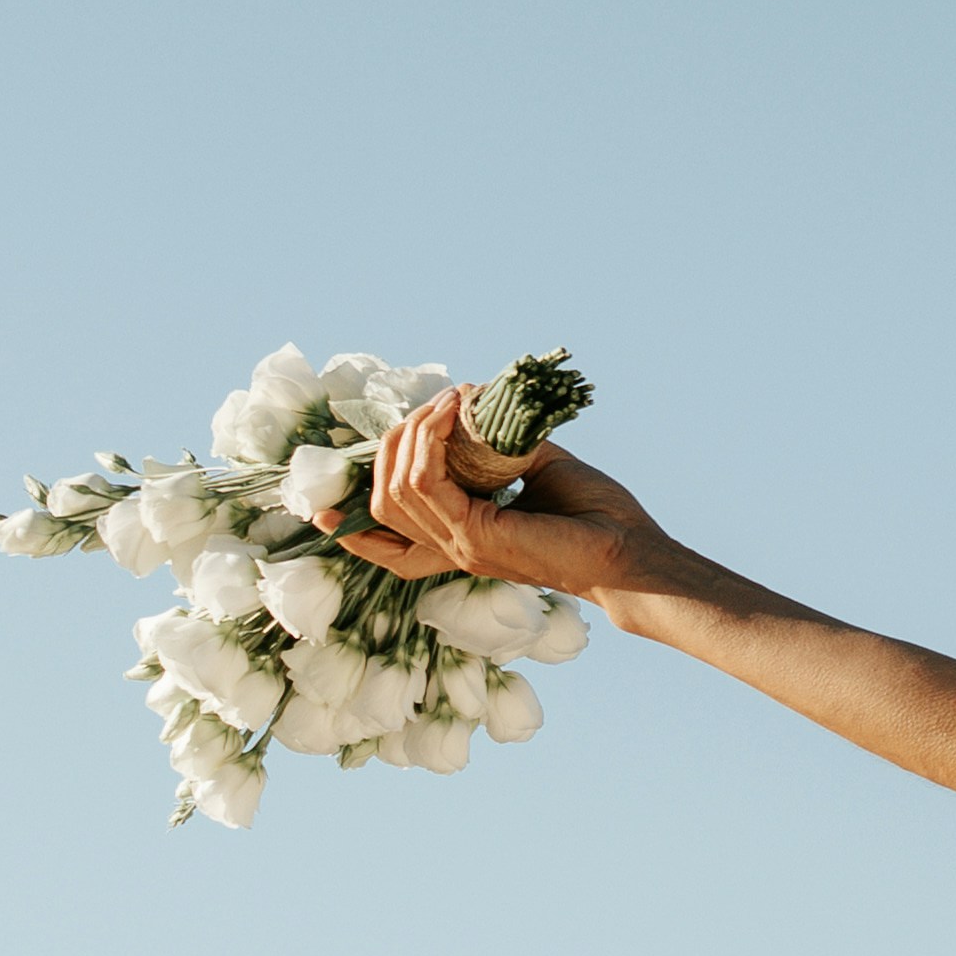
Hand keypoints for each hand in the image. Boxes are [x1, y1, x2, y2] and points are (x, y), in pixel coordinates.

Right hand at [346, 391, 664, 595]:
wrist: (632, 552)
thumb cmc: (596, 516)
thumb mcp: (539, 469)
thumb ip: (500, 445)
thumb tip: (477, 405)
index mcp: (459, 542)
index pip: (385, 545)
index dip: (349, 525)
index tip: (324, 503)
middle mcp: (451, 549)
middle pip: (380, 503)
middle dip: (388, 448)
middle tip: (428, 407)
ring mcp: (459, 546)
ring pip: (393, 491)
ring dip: (410, 436)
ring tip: (442, 404)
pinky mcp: (475, 535)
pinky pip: (426, 483)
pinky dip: (429, 442)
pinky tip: (448, 415)